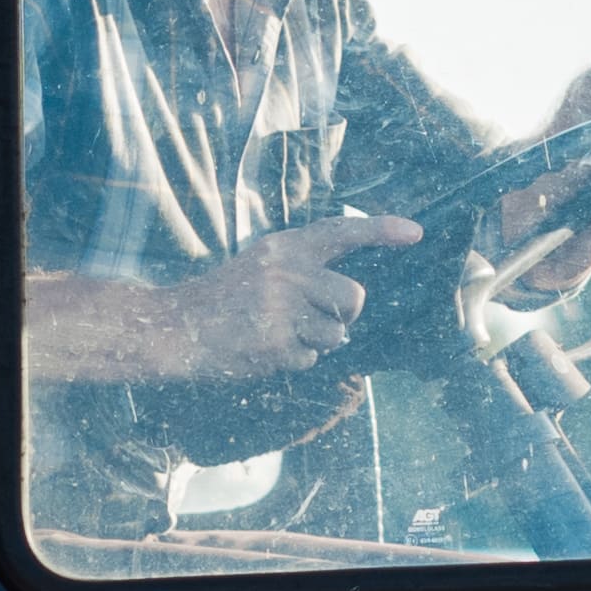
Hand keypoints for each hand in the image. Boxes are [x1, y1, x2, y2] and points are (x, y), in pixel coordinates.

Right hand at [29, 211, 414, 388]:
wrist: (175, 327)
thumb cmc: (222, 298)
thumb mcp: (261, 264)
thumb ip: (303, 268)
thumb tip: (352, 292)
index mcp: (284, 247)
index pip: (340, 231)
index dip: (381, 230)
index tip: (415, 233)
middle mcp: (287, 272)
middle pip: (353, 296)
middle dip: (343, 313)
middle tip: (311, 316)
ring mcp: (282, 309)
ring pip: (337, 332)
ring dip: (317, 340)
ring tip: (279, 332)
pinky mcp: (276, 343)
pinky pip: (311, 357)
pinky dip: (295, 359)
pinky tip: (264, 349)